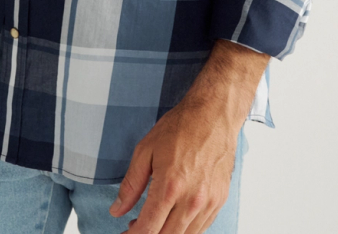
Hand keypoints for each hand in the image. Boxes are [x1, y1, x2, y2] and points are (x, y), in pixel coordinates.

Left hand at [108, 97, 239, 233]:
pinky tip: (172, 217)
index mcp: (170, 186)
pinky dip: (184, 229)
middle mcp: (192, 200)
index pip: (148, 229)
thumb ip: (131, 184)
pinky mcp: (220, 201)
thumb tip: (117, 210)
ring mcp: (209, 203)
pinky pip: (201, 228)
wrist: (214, 115)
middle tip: (134, 227)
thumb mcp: (146, 149)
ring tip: (152, 221)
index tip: (125, 233)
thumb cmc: (181, 127)